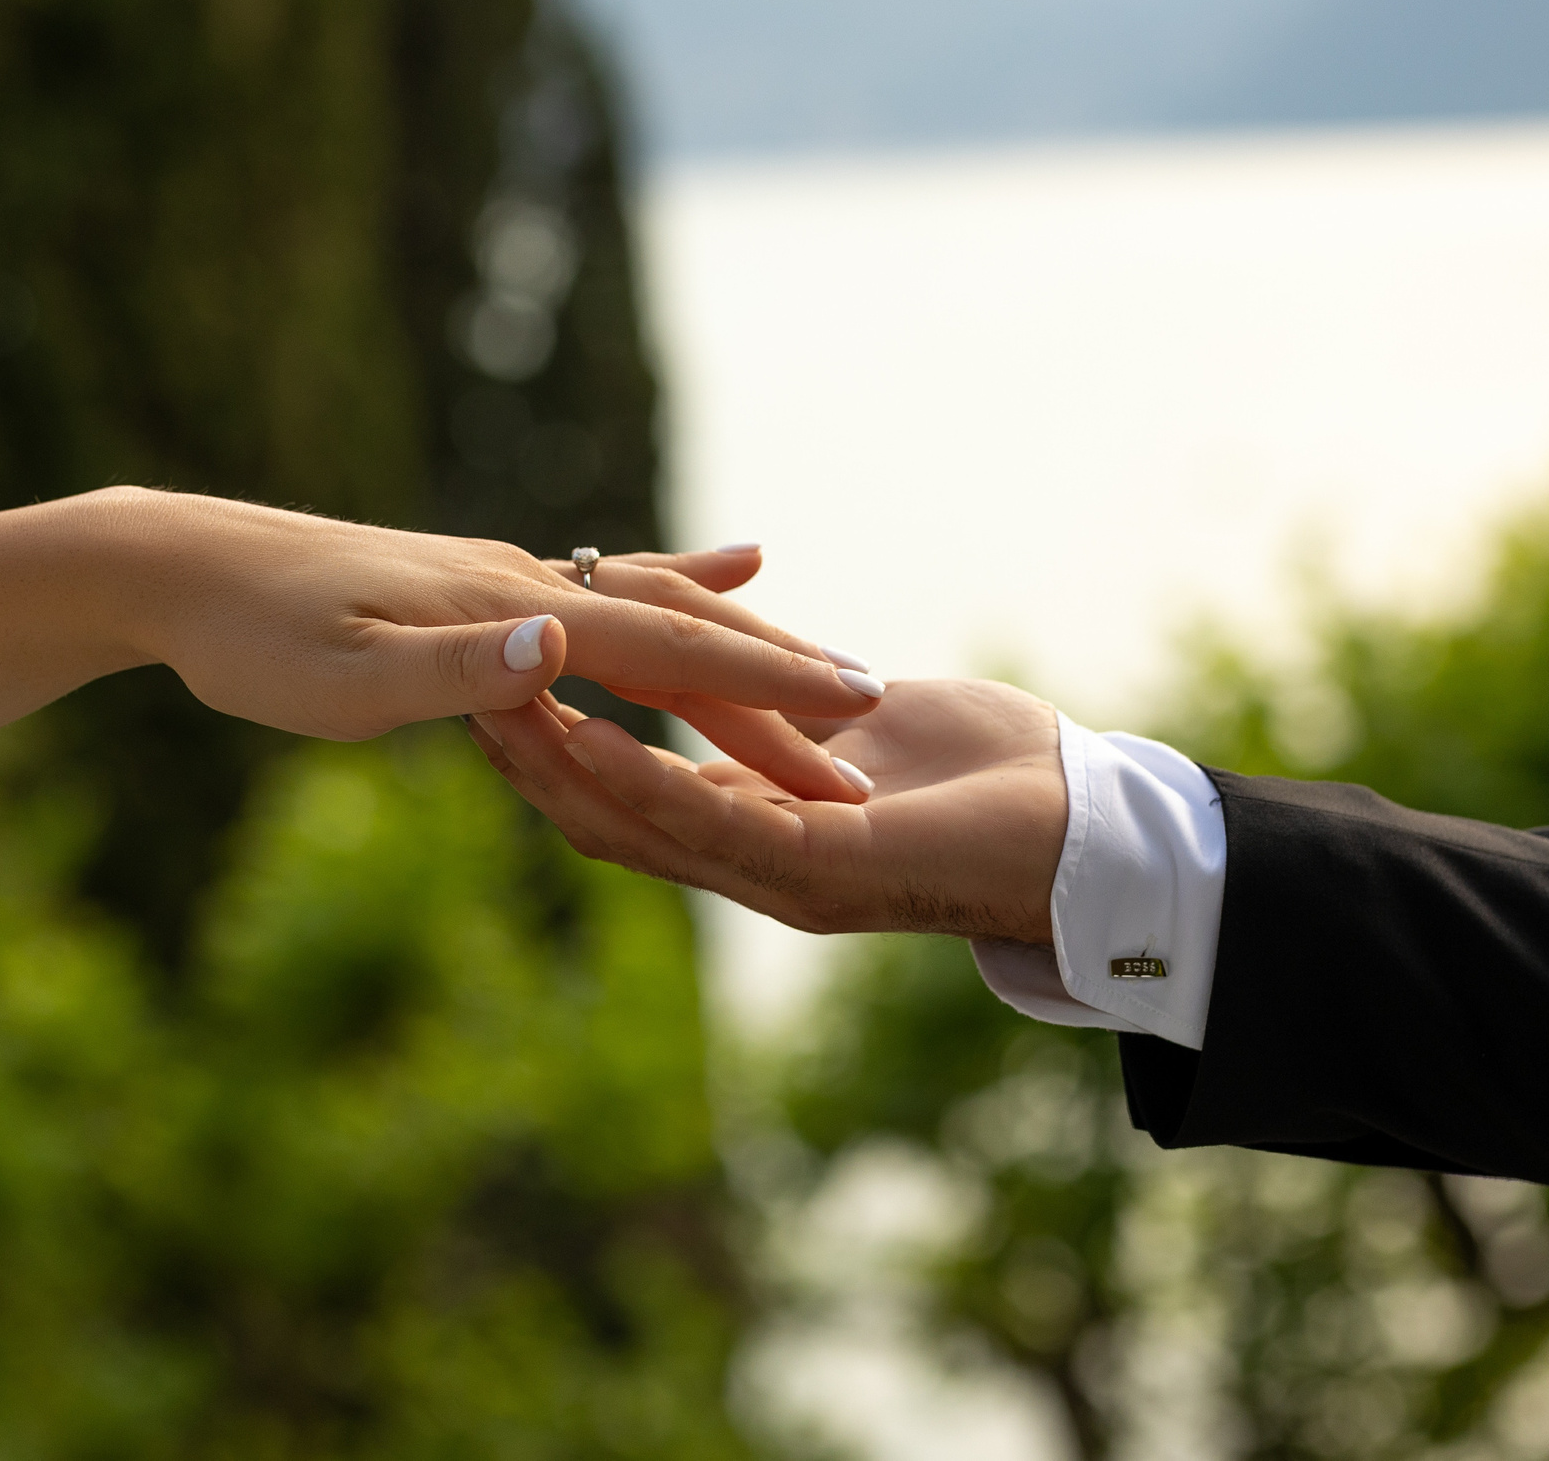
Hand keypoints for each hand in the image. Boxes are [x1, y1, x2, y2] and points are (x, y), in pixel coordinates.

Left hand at [111, 493, 880, 800]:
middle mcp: (531, 584)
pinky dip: (687, 574)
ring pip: (662, 602)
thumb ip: (457, 671)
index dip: (764, 685)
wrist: (185, 564)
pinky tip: (731, 560)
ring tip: (831, 669)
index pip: (665, 651)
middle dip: (779, 677)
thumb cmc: (253, 641)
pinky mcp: (491, 583)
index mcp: (512, 613)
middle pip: (684, 626)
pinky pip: (613, 579)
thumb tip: (562, 647)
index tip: (857, 711)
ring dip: (748, 640)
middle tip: (874, 724)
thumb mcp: (340, 680)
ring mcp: (516, 577)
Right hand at [465, 678, 1066, 942]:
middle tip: (455, 687)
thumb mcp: (856, 733)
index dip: (555, 746)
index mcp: (755, 834)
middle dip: (528, 757)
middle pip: (603, 820)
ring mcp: (782, 876)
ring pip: (636, 827)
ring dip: (560, 765)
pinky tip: (589, 735)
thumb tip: (747, 672)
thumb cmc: (990, 777)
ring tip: (493, 701)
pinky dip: (642, 778)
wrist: (1093, 832)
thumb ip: (787, 721)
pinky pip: (710, 824)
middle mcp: (752, 866)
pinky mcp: (823, 872)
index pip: (625, 796)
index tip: (493, 677)